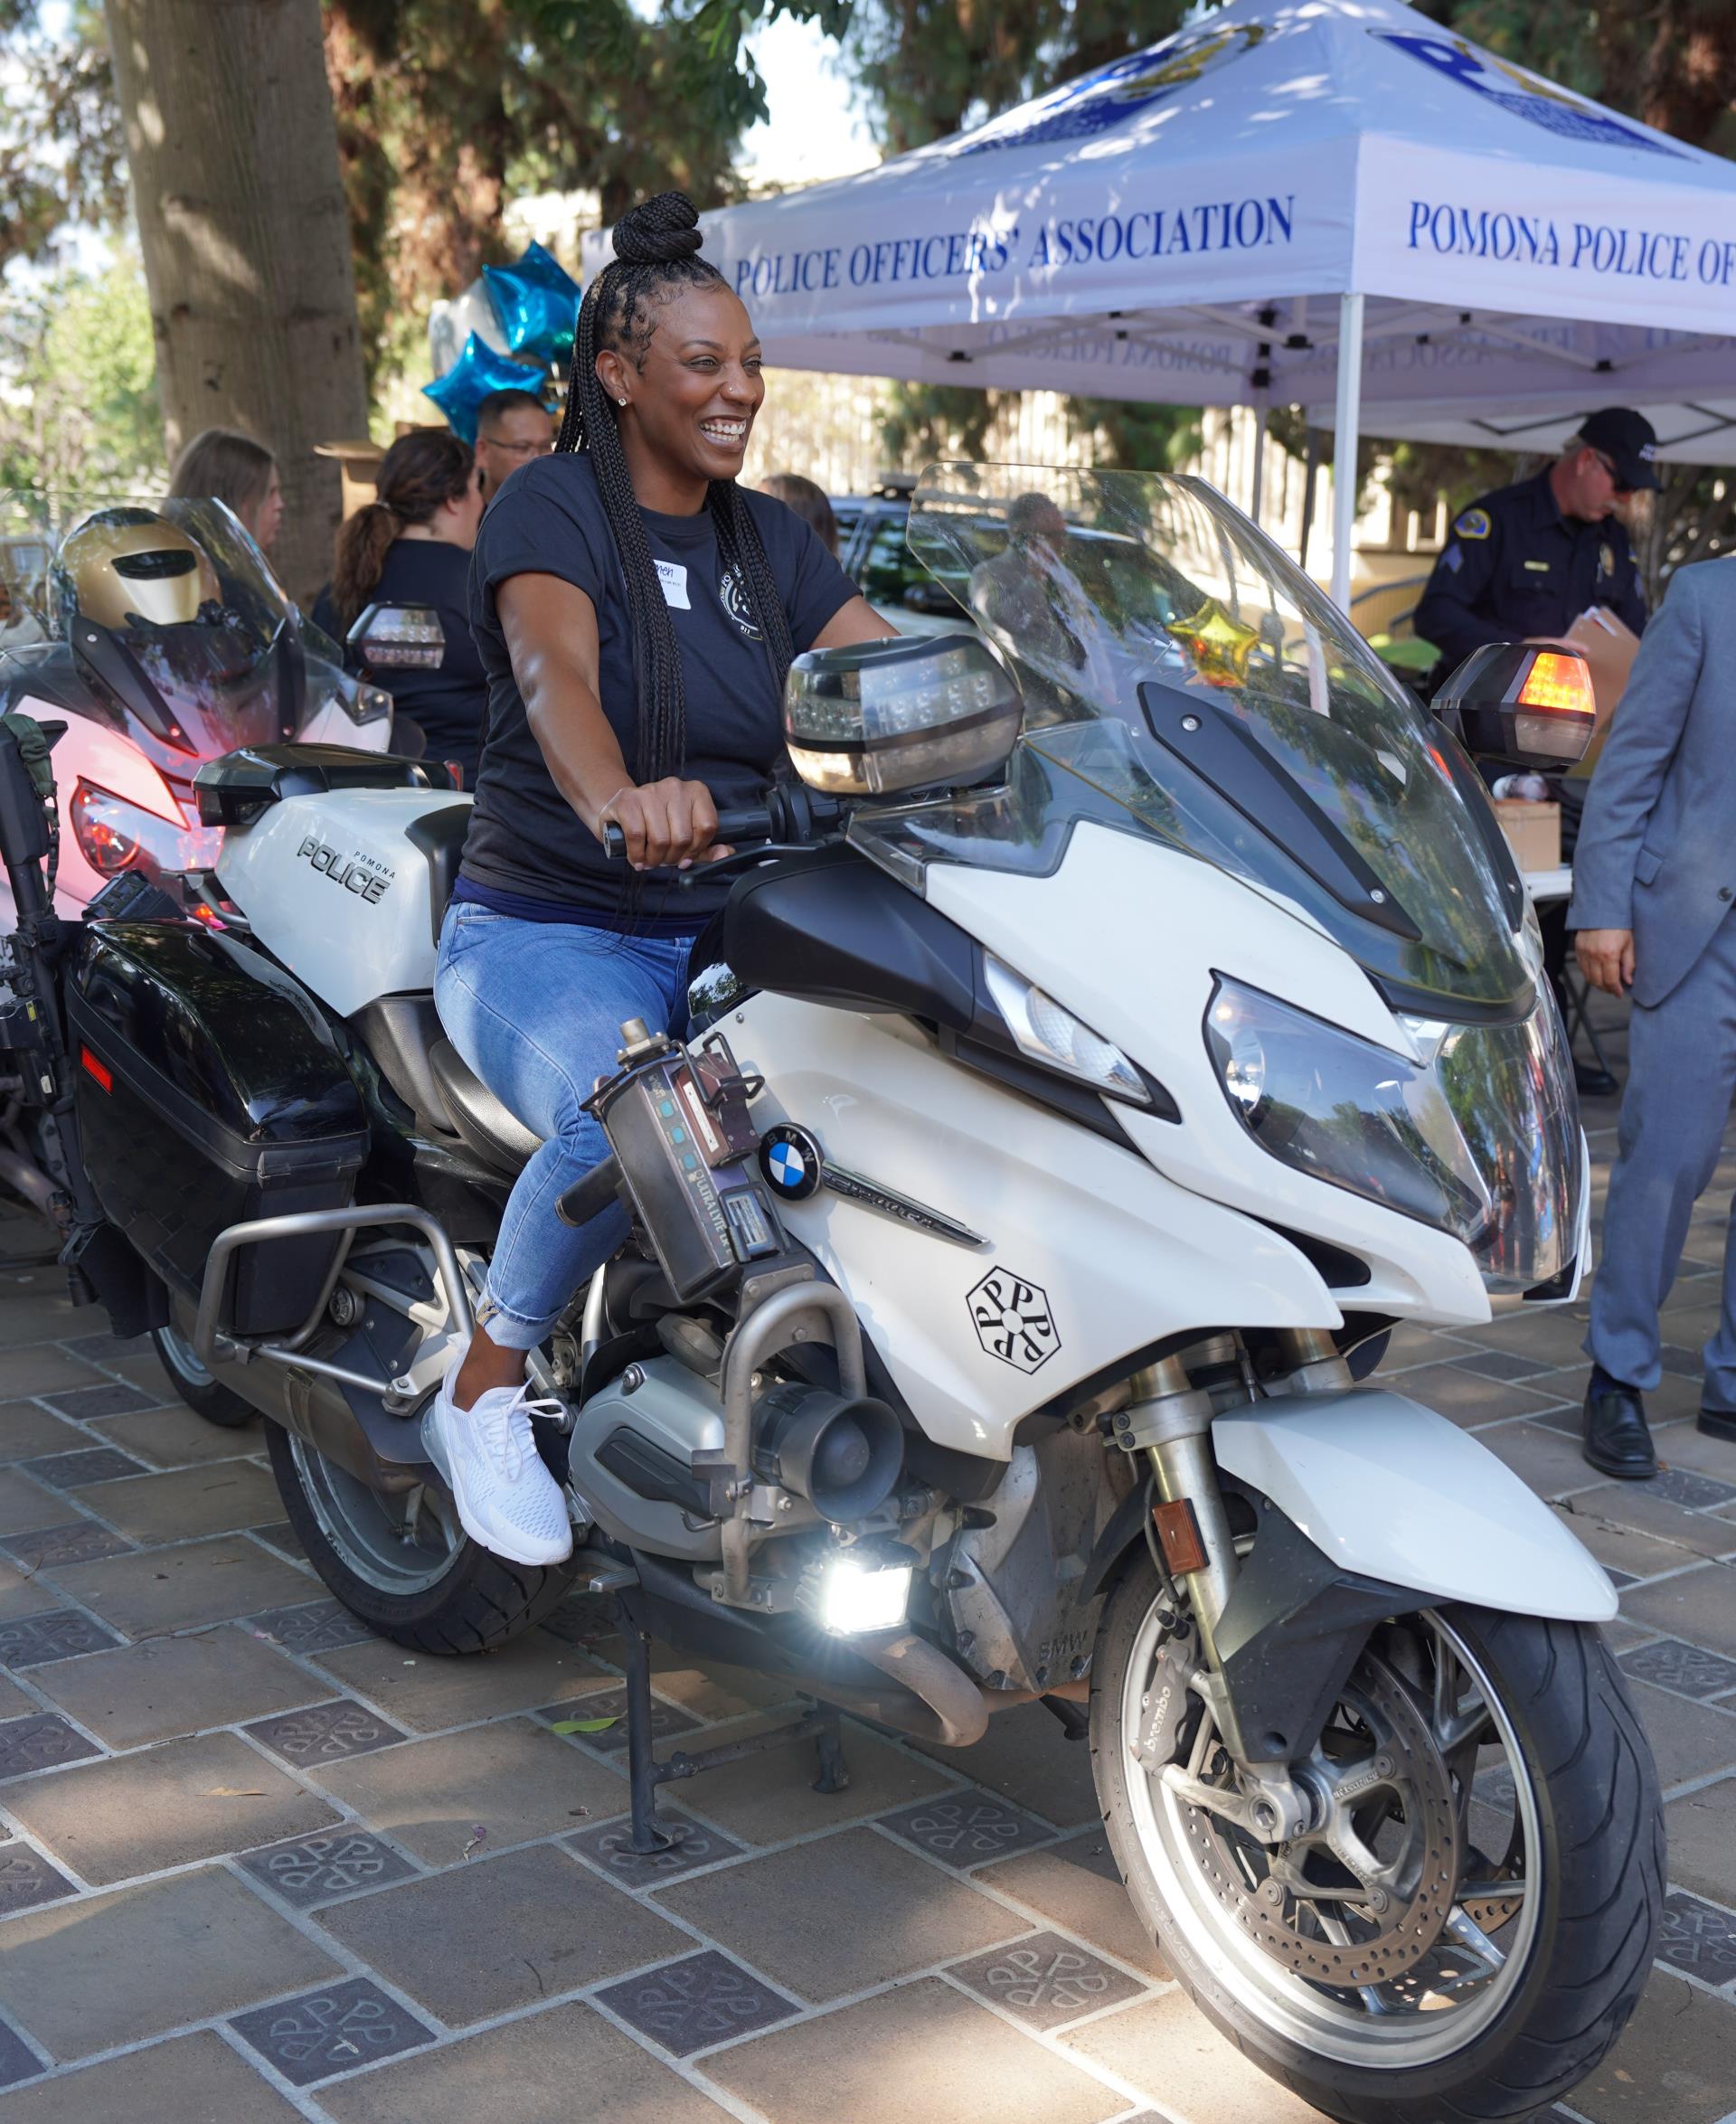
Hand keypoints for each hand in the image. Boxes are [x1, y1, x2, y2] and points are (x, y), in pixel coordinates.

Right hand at [595, 778, 730, 869]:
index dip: (696, 850)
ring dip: (654, 859)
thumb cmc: (658, 825)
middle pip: (683, 837)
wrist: (621, 809)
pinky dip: (637, 854)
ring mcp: (651, 790)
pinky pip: (637, 836)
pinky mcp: (628, 799)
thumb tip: (726, 854)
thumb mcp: (687, 837)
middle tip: (664, 861)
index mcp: (697, 791)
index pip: (708, 827)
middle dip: (672, 858)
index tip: (685, 856)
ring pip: (661, 839)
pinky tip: (637, 857)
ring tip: (650, 859)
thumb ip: (709, 848)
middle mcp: (675, 787)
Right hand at [1576, 927, 1633, 996]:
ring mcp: (1584, 953)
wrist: (1602, 909)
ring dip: (1597, 983)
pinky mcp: (1578, 949)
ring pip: (1587, 977)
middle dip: (1606, 988)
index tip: (1619, 993)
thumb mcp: (1629, 943)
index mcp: (1609, 954)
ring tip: (1605, 982)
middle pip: (1597, 982)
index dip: (1615, 990)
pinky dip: (1588, 974)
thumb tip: (1628, 980)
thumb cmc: (1618, 924)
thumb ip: (1629, 964)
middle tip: (1613, 989)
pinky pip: (1581, 968)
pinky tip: (1596, 972)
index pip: (1610, 980)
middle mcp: (1594, 955)